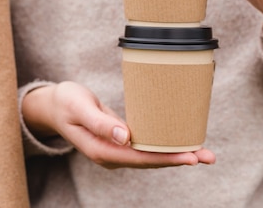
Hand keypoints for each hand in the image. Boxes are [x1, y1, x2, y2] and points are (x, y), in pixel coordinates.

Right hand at [22, 81, 215, 167]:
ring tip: (204, 153)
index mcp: (102, 151)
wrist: (53, 105)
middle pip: (151, 161)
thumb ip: (100, 122)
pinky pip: (147, 147)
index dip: (168, 158)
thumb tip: (124, 137)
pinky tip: (182, 143)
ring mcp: (117, 150)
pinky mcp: (121, 141)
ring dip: (177, 154)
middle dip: (180, 159)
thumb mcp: (80, 107)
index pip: (141, 158)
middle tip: (208, 156)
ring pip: (152, 156)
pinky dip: (166, 146)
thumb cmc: (66, 102)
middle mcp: (112, 154)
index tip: (191, 156)